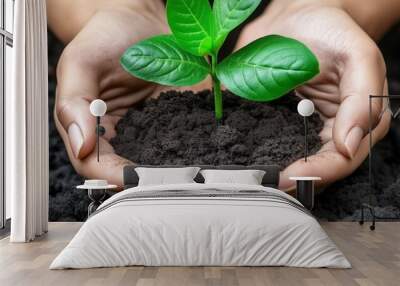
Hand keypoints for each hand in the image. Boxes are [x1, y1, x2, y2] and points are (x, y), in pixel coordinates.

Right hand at [54, 2, 198, 185]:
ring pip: (164, 162)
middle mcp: (127, 136)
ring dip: (177, 172)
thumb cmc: (104, 40)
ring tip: (192, 175)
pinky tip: (213, 152)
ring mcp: (156, 130)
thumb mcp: (81, 64)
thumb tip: (81, 146)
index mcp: (95, 130)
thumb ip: (74, 103)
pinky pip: (192, 138)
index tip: (133, 179)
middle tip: (168, 184)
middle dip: (149, 182)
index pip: (98, 166)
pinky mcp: (181, 119)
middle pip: (132, 172)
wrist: (139, 22)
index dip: (113, 176)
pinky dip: (202, 148)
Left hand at [236, 0, 390, 189]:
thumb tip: (351, 144)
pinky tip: (255, 162)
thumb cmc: (330, 31)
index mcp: (361, 118)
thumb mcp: (356, 56)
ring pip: (301, 164)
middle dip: (300, 181)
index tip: (290, 178)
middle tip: (271, 186)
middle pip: (322, 169)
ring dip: (285, 176)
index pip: (343, 159)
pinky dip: (269, 156)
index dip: (319, 172)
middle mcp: (337, 128)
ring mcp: (310, 128)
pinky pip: (280, 146)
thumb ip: (361, 100)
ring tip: (262, 182)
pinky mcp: (287, 123)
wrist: (297, 19)